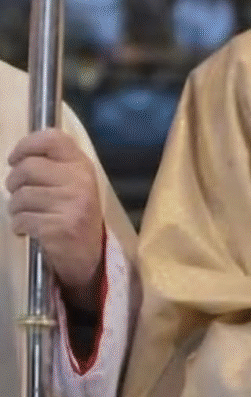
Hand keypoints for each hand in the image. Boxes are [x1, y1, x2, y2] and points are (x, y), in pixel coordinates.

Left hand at [6, 129, 104, 311]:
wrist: (91, 258)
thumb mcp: (74, 184)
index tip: (15, 160)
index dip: (26, 145)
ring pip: (20, 196)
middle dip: (13, 183)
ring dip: (14, 208)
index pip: (52, 139)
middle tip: (18, 194)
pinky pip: (22, 219)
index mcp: (83, 165)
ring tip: (25, 214)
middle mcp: (80, 181)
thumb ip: (56, 166)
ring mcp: (72, 204)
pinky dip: (19, 226)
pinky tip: (28, 229)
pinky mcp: (60, 227)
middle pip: (27, 168)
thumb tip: (20, 156)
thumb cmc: (76, 216)